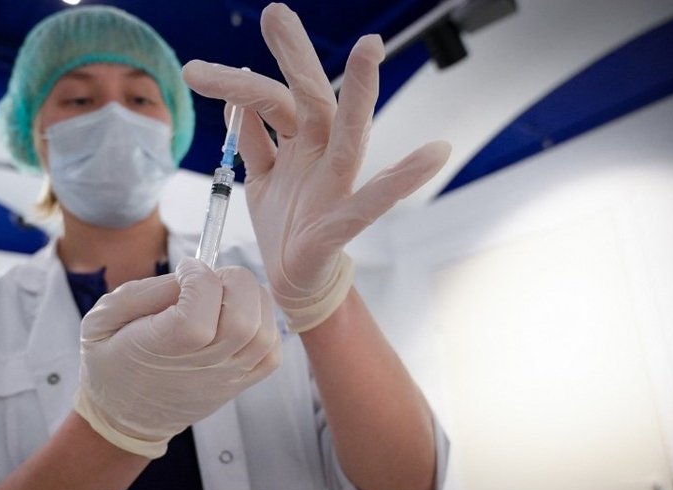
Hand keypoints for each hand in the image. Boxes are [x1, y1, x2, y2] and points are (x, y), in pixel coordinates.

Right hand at [74, 258, 280, 458]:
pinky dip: (265, 326)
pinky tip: (238, 317)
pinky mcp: (240, 383)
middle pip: (243, 320)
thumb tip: (185, 278)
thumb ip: (138, 294)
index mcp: (159, 350)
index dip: (197, 279)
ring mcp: (225, 377)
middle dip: (233, 282)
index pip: (197, 314)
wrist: (125, 416)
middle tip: (210, 279)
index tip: (184, 271)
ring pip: (264, 332)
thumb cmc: (112, 362)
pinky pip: (272, 352)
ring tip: (224, 294)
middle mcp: (200, 367)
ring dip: (252, 300)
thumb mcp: (100, 322)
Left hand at [183, 3, 450, 331]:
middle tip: (276, 12)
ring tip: (370, 48)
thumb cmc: (285, 224)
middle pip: (308, 99)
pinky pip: (372, 201)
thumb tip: (238, 100)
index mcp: (297, 145)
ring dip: (359, 92)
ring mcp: (333, 187)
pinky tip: (435, 153)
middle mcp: (319, 156)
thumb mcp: (262, 176)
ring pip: (346, 134)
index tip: (269, 13)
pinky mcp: (341, 224)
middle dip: (293, 58)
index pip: (276, 98)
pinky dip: (404, 178)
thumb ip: (255, 139)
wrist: (292, 280)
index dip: (262, 67)